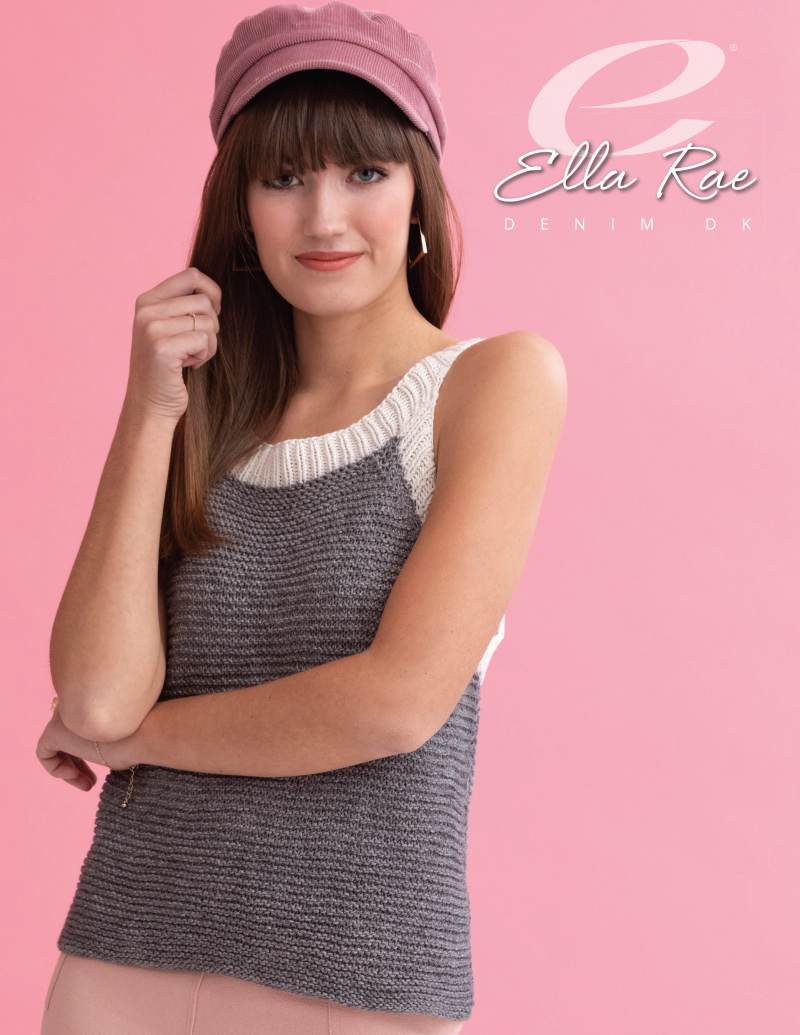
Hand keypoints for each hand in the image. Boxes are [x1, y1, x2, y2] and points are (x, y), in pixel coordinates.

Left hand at [35, 700, 140, 792]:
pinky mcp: (54, 730)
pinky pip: (44, 752)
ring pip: (57, 745)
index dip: (88, 750)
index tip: (102, 767)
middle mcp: (76, 704)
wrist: (143, 730)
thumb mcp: (123, 738)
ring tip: (87, 784)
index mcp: (92, 702)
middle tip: (92, 781)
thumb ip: (106, 741)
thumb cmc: (139, 736)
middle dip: (78, 762)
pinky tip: (73, 775)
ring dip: (69, 768)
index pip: (82, 726)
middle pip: (68, 737)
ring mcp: (64, 715)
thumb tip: (105, 753)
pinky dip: (55, 768)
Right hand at [126, 266, 222, 422]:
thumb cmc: (167, 368)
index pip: (192, 275)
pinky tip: (189, 365)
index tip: (214, 312)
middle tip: (197, 345)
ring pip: (207, 322)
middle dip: (211, 326)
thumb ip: (182, 306)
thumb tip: (212, 292)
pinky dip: (204, 355)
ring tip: (191, 356)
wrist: (149, 405)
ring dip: (209, 343)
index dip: (212, 292)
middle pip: (204, 301)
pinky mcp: (162, 347)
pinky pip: (204, 340)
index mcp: (147, 300)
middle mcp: (146, 310)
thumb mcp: (168, 329)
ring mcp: (152, 328)